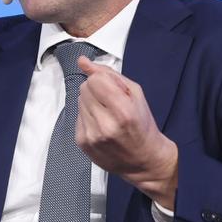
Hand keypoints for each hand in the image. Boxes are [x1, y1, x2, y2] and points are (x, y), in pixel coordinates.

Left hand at [76, 56, 178, 208]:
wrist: (144, 160)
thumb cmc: (142, 125)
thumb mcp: (135, 94)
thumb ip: (108, 74)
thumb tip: (83, 61)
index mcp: (123, 111)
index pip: (94, 80)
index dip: (103, 81)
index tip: (113, 90)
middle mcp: (105, 125)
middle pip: (84, 89)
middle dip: (96, 91)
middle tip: (111, 104)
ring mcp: (92, 136)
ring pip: (78, 102)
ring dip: (91, 104)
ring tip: (107, 115)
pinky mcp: (82, 143)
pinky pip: (76, 117)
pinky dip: (87, 117)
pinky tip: (100, 125)